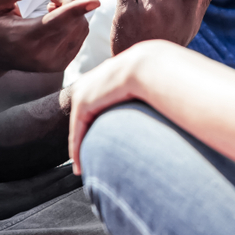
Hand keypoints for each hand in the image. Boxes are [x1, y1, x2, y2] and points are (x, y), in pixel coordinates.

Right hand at [0, 0, 99, 73]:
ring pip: (80, 27)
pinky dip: (74, 20)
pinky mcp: (61, 64)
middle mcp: (41, 55)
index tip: (95, 0)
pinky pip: (79, 35)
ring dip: (72, 8)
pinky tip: (55, 14)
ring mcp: (53, 63)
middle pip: (72, 20)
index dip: (76, 9)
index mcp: (23, 39)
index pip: (55, 22)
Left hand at [68, 41, 159, 173]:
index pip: (95, 107)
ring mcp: (84, 91)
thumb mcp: (145, 87)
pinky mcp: (83, 101)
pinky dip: (77, 148)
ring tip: (81, 168)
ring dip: (78, 148)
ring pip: (78, 126)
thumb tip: (155, 114)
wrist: (149, 66)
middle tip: (83, 162)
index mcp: (105, 78)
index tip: (99, 145)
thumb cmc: (157, 78)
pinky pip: (77, 130)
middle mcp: (90, 83)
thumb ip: (142, 99)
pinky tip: (80, 164)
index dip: (95, 128)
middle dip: (83, 139)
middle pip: (83, 117)